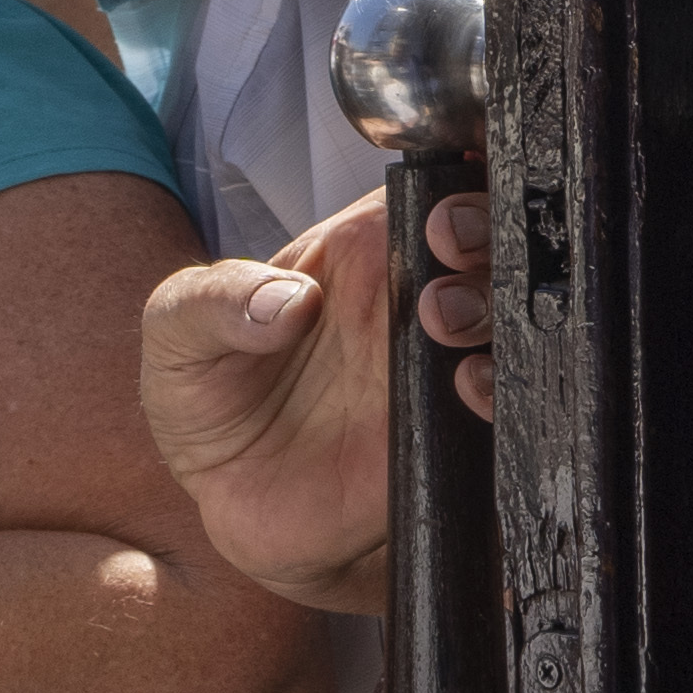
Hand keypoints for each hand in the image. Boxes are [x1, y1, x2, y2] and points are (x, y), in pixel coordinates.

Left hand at [137, 198, 505, 622]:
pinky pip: (507, 407)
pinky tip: (464, 387)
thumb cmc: (210, 401)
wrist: (228, 505)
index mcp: (368, 251)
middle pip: (495, 242)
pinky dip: (501, 390)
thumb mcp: (178, 332)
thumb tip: (287, 303)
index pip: (437, 190)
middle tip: (443, 257)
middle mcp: (420, 300)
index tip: (432, 216)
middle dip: (485, 236)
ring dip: (493, 307)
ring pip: (515, 315)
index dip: (456, 187)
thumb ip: (213, 299)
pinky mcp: (455, 435)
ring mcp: (443, 367)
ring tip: (441, 322)